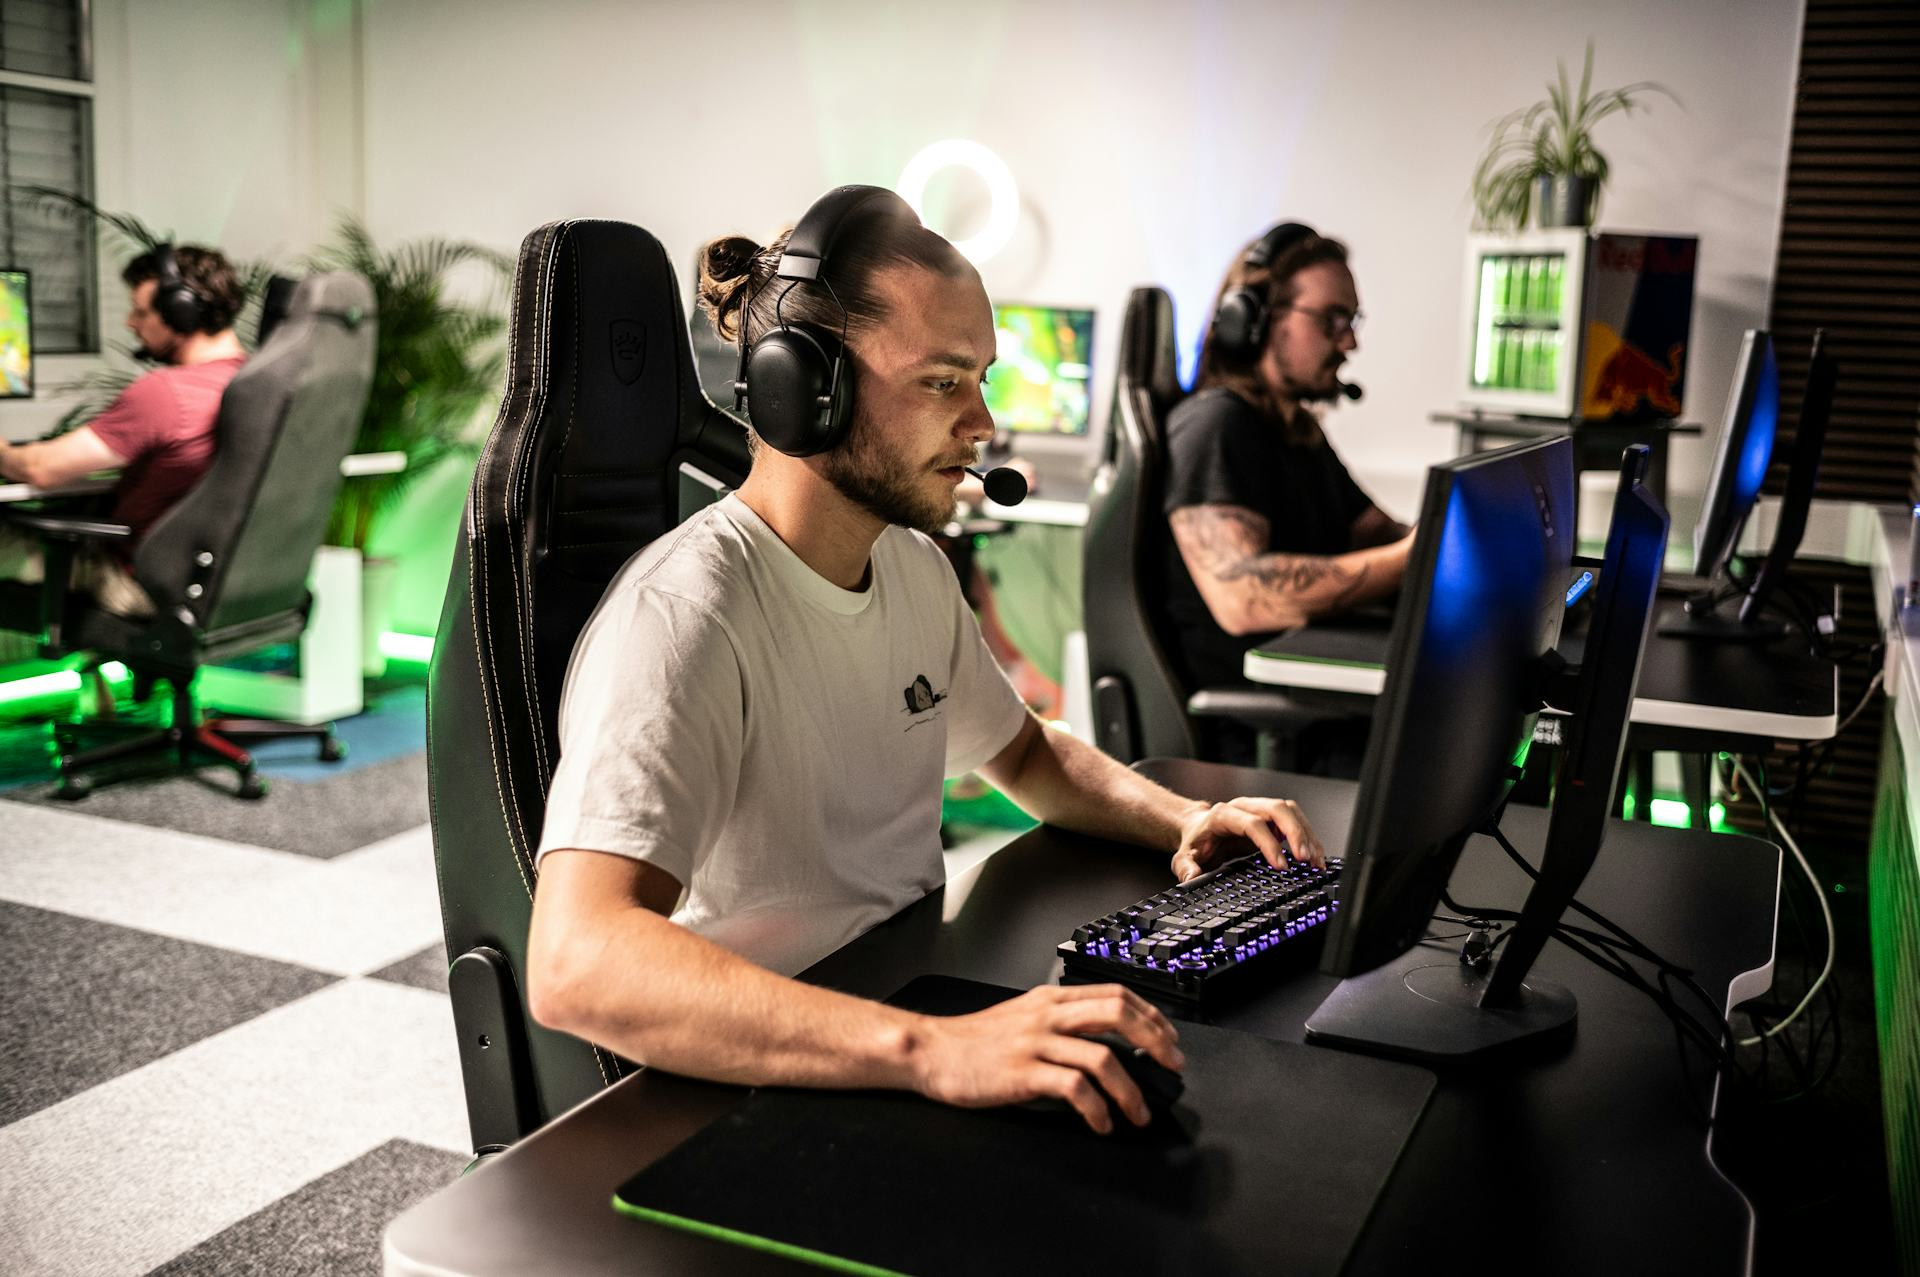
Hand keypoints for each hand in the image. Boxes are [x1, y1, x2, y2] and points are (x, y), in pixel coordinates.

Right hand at [910, 984, 1183, 1133]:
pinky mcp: (1023, 1073)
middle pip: (1118, 1014)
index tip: (1168, 1039)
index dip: (1151, 1016)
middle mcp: (1047, 1014)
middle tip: (1171, 1067)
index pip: (1116, 994)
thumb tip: (1106, 1041)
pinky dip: (1096, 1109)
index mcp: (1051, 998)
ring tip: (1139, 1113)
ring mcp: (1035, 1042)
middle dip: (1154, 1041)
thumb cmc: (975, 1041)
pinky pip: (1074, 1089)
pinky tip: (1101, 1123)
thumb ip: (1060, 1020)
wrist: (932, 1052)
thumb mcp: (1023, 1017)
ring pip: (1102, 1057)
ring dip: (1130, 1090)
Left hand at [1171, 795, 1325, 881]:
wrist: (1198, 830)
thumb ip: (1186, 867)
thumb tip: (1192, 876)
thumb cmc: (1196, 843)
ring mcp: (1260, 809)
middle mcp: (1245, 806)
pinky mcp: (1271, 818)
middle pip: (1278, 809)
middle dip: (1296, 833)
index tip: (1281, 866)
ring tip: (1316, 861)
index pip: (1253, 823)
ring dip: (1307, 835)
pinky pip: (1295, 820)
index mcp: (1223, 814)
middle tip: (1305, 859)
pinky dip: (1308, 837)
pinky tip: (1314, 855)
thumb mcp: (1184, 858)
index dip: (1269, 844)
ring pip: (1291, 812)